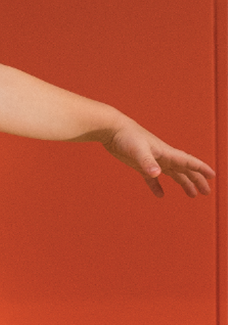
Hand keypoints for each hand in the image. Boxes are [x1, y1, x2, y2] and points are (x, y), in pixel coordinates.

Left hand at [98, 119, 214, 198]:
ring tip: (192, 194)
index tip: (212, 176)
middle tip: (206, 192)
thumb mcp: (137, 150)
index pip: (189, 162)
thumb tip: (156, 174)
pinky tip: (160, 195)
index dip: (201, 169)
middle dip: (197, 180)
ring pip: (173, 173)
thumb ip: (147, 162)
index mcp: (166, 153)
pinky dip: (157, 186)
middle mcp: (163, 157)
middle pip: (185, 170)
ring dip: (183, 183)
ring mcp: (153, 161)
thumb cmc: (127, 137)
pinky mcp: (140, 164)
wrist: (113, 129)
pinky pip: (152, 178)